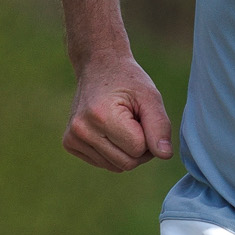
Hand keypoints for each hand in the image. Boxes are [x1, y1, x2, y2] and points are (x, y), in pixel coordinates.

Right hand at [64, 55, 173, 170]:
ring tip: (122, 125)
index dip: (148, 136)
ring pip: (117, 167)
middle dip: (140, 148)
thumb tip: (165, 156)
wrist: (98, 67)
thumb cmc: (128, 81)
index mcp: (101, 116)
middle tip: (136, 122)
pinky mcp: (69, 143)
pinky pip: (104, 164)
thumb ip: (160, 126)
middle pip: (127, 163)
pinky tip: (109, 130)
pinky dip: (114, 152)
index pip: (138, 149)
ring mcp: (72, 138)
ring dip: (127, 151)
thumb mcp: (150, 97)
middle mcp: (82, 130)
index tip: (142, 117)